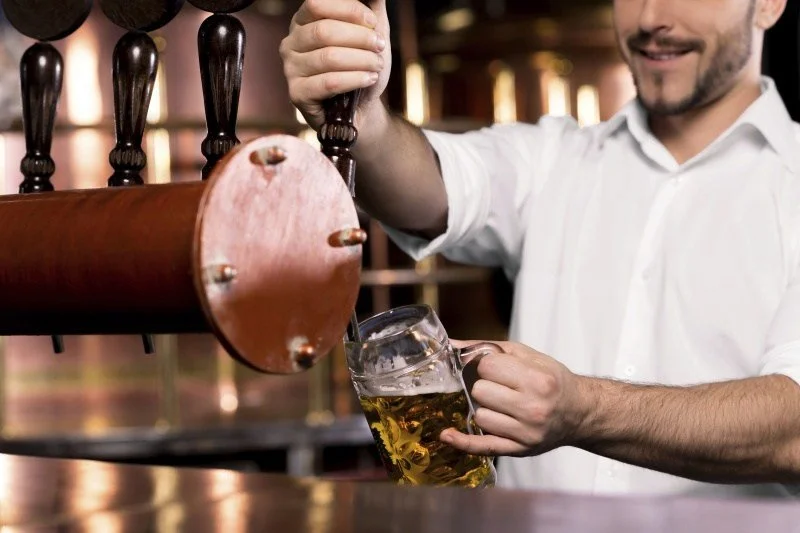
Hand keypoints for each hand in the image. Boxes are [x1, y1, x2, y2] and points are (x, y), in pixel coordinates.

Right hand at [280, 0, 391, 129]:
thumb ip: (371, 7)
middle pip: (324, 31)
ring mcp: (290, 69)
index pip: (317, 4)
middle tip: (380, 47)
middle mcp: (291, 43)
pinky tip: (369, 79)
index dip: (349, 10)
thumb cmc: (361, 65)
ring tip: (377, 65)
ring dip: (361, 60)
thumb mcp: (370, 32)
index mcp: (303, 22)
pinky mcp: (297, 94)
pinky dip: (354, 79)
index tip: (373, 22)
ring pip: (328, 57)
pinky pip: (329, 82)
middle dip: (359, 38)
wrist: (361, 107)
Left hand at [442, 340, 589, 456]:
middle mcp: (533, 408)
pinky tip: (447, 435)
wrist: (579, 412)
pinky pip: (482, 446)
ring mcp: (526, 432)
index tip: (498, 368)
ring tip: (504, 406)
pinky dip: (462, 442)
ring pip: (479, 416)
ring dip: (486, 408)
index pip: (488, 367)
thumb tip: (453, 345)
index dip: (488, 365)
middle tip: (502, 388)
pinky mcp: (518, 450)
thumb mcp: (529, 356)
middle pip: (480, 391)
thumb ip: (489, 348)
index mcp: (538, 380)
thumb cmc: (553, 381)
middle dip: (486, 386)